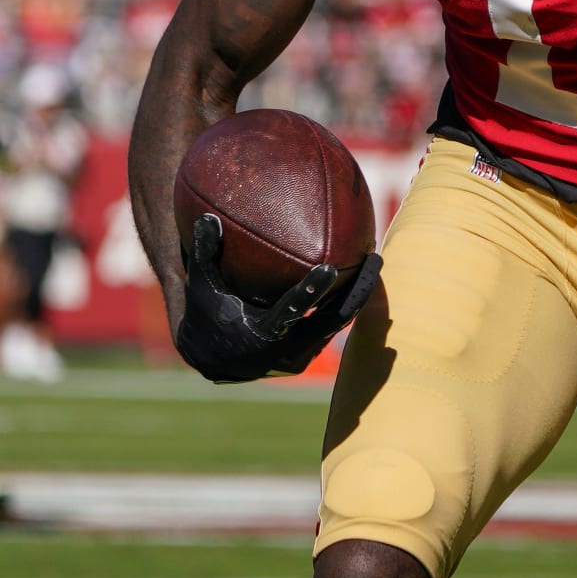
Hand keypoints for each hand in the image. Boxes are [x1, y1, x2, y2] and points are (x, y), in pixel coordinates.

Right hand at [174, 213, 381, 382]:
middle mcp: (286, 350)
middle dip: (357, 290)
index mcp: (262, 334)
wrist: (210, 359)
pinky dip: (345, 303)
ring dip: (357, 295)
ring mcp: (300, 356)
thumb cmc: (206, 314)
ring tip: (373, 263)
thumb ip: (205, 254)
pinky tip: (358, 276)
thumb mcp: (201, 286)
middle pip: (332, 319)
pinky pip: (331, 326)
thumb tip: (207, 217)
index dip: (311, 292)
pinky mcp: (308, 355)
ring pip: (337, 323)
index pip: (291, 311)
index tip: (330, 269)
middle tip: (374, 258)